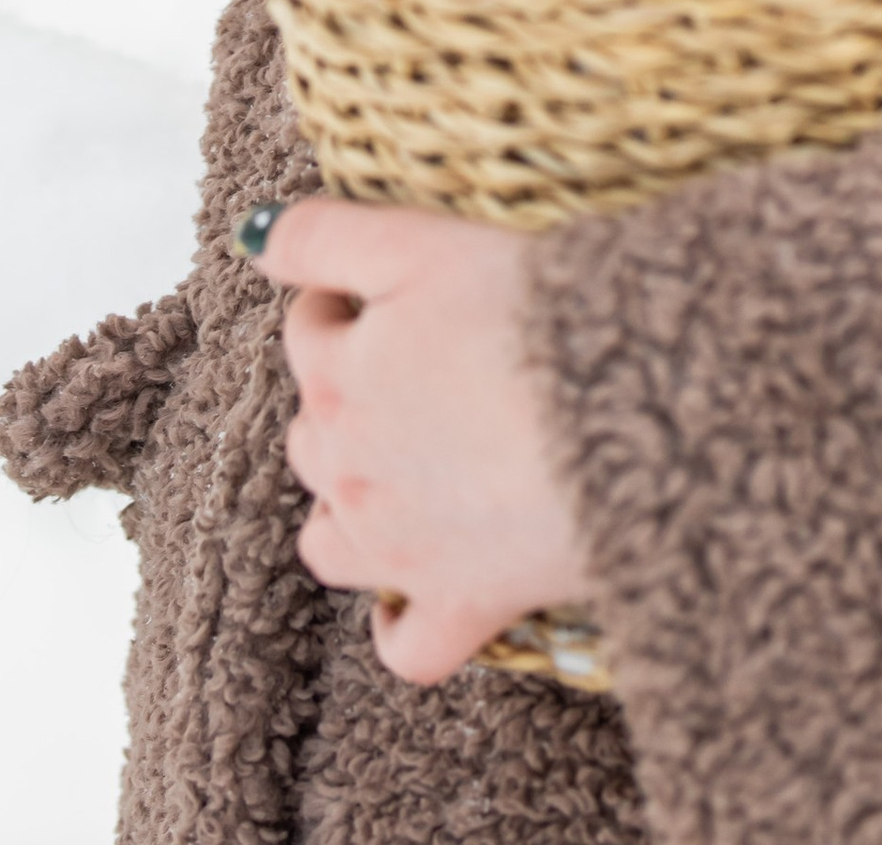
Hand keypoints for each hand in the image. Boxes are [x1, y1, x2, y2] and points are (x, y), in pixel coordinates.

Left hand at [253, 200, 593, 684]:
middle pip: (312, 439)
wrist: (628, 405)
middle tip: (412, 371)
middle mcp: (350, 471)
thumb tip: (253, 238)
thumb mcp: (418, 244)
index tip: (382, 291)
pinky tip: (416, 596)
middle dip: (342, 405)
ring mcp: (399, 550)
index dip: (341, 304)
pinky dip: (402, 624)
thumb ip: (324, 236)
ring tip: (399, 476)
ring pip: (331, 544)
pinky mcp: (462, 604)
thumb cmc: (532, 312)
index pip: (307, 333)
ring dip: (348, 510)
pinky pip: (406, 645)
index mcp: (337, 379)